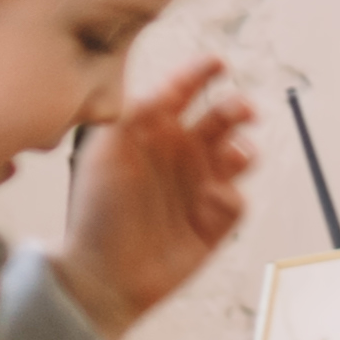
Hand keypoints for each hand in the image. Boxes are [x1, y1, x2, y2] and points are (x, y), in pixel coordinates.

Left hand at [65, 51, 255, 337]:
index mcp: (152, 132)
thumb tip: (162, 88)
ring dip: (244, 150)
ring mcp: (199, 187)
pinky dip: (231, 197)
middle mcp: (180, 155)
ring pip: (239, 155)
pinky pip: (237, 201)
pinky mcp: (213, 223)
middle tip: (242, 111)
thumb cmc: (96, 212)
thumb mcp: (106, 154)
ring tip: (234, 157)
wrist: (101, 276)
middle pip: (221, 118)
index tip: (217, 64)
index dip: (201, 73)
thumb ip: (133, 116)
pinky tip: (211, 203)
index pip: (181, 91)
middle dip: (237, 108)